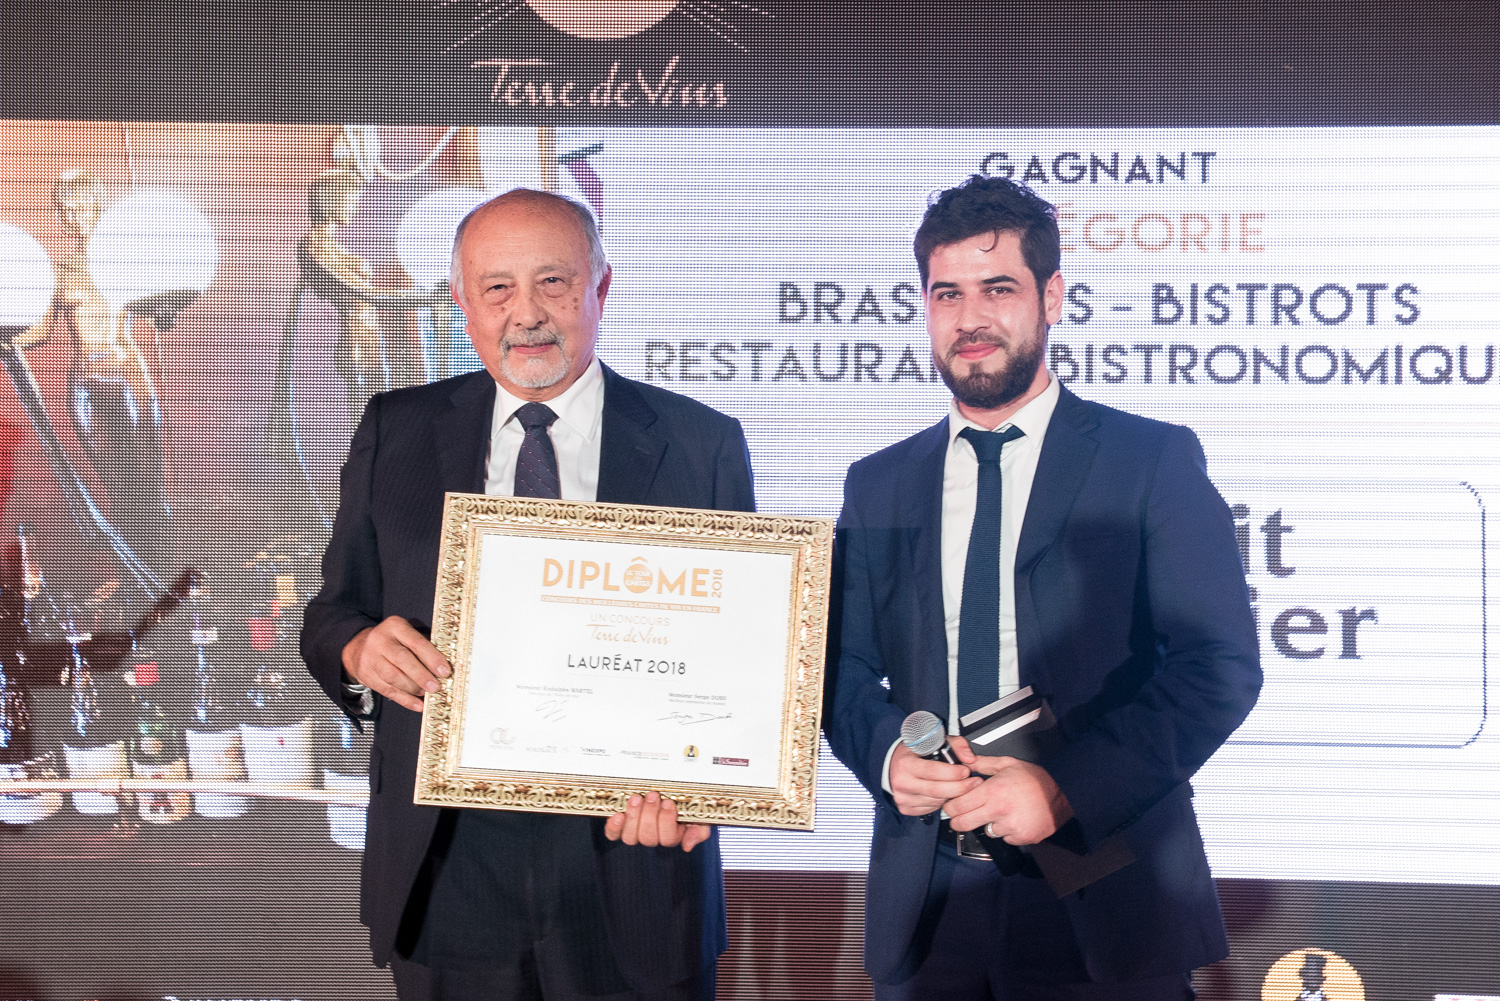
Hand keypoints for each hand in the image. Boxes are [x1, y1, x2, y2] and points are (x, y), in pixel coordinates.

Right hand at [342, 616, 449, 712]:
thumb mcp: (406, 633)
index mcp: (395, 626)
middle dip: (421, 675)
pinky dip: (405, 700)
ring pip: (393, 677)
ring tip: (426, 693)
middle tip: (436, 687)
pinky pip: (388, 691)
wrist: (359, 647)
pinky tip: (418, 705)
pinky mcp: (366, 676)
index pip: (416, 642)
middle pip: (402, 660)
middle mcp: (380, 641)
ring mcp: (370, 659)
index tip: (445, 671)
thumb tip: (444, 667)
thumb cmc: (393, 641)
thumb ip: (423, 645)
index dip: (432, 658)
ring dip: (413, 688)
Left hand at [603, 792, 711, 852]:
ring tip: (637, 799)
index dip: (667, 822)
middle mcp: (651, 837)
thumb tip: (688, 845)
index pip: (668, 838)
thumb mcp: (696, 815)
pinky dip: (614, 827)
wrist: (662, 791)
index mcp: (671, 836)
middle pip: (648, 837)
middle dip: (650, 815)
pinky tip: (618, 815)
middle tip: (653, 796)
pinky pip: (613, 834)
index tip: (669, 803)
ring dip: (634, 817)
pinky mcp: (619, 828)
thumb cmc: (680, 804)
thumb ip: (698, 830)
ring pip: (631, 837)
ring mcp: (634, 833)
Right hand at [888, 742, 981, 816]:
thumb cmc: (915, 753)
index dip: (953, 773)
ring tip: (959, 786)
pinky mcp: (906, 808)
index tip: (966, 771)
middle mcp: (902, 782)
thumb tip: (969, 758)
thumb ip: (956, 745)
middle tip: (973, 782)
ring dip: (951, 795)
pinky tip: (943, 793)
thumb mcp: (934, 741)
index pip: (933, 771)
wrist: (894, 765)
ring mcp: (903, 797)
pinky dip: (941, 802)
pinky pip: (930, 809)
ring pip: (936, 802)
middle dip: (960, 788)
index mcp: (906, 764)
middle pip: (937, 790)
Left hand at [943, 736, 1072, 844]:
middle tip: (961, 817)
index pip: (957, 806)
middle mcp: (998, 811)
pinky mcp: (1020, 838)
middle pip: (963, 823)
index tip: (952, 806)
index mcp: (992, 791)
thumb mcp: (1008, 764)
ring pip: (985, 831)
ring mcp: (1009, 827)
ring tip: (999, 813)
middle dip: (958, 821)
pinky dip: (1006, 831)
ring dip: (987, 824)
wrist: (1064, 796)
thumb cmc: (1036, 780)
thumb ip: (983, 763)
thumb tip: (964, 760)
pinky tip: (1014, 819)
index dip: (951, 807)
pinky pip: (1004, 838)